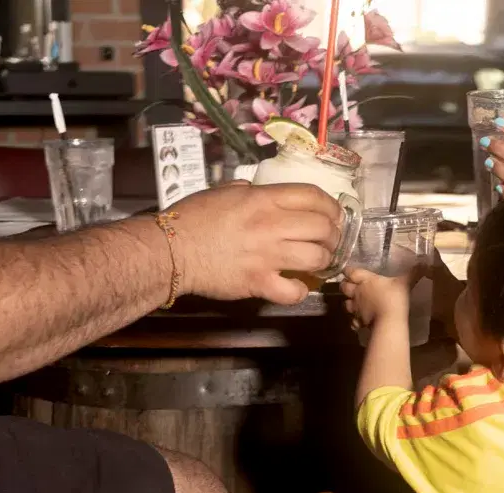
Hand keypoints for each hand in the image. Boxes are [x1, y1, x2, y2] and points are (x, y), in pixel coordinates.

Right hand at [168, 182, 341, 304]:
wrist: (170, 250)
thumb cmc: (192, 218)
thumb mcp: (222, 192)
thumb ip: (247, 191)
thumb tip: (257, 191)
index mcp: (263, 199)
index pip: (313, 196)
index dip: (331, 206)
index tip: (334, 214)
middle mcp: (271, 225)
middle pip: (322, 227)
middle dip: (332, 235)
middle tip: (328, 240)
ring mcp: (267, 255)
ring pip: (317, 258)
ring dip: (323, 261)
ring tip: (317, 262)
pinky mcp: (259, 282)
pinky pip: (293, 291)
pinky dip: (299, 291)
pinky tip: (295, 286)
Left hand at [341, 264, 416, 328]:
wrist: (389, 320)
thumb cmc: (394, 297)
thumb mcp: (405, 282)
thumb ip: (413, 272)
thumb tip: (424, 261)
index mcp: (366, 280)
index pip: (350, 272)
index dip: (349, 271)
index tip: (350, 271)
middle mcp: (357, 292)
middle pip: (343, 287)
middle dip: (346, 286)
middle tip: (351, 286)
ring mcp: (356, 308)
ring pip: (345, 304)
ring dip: (348, 303)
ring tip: (354, 304)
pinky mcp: (358, 321)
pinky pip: (352, 321)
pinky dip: (354, 321)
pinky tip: (359, 321)